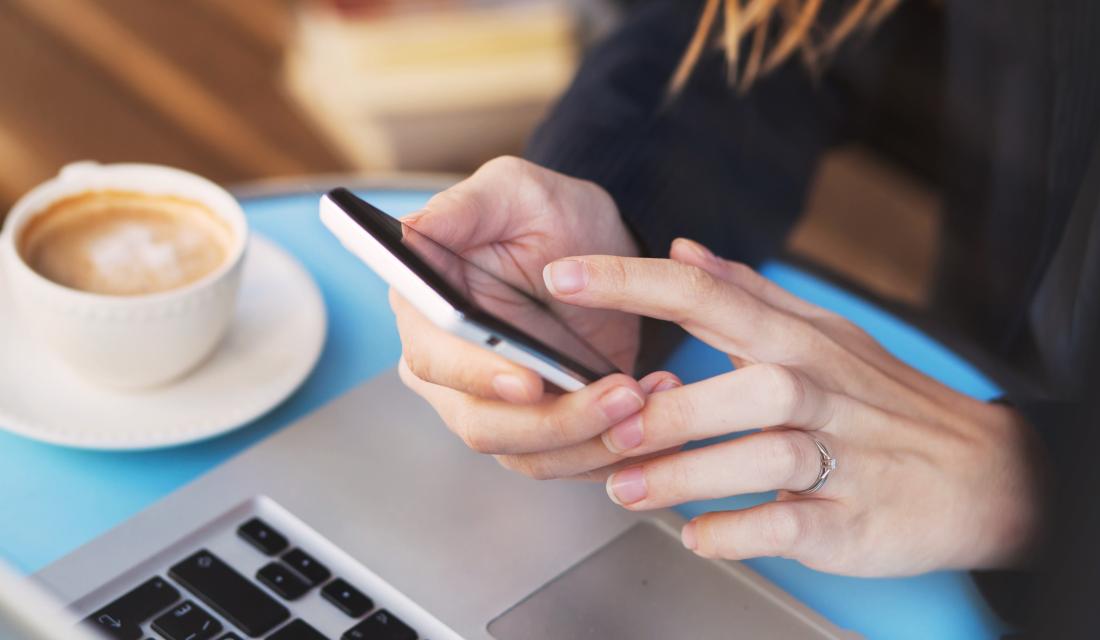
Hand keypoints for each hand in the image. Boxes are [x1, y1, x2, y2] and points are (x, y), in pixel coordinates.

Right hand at [394, 157, 679, 476]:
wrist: (602, 248)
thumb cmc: (550, 212)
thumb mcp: (513, 190)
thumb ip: (463, 208)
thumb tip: (409, 232)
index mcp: (425, 311)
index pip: (435, 360)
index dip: (478, 377)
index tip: (529, 380)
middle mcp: (449, 369)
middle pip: (484, 424)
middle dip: (556, 420)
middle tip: (623, 394)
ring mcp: (493, 407)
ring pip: (530, 454)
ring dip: (594, 440)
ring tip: (647, 399)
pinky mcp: (541, 430)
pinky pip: (569, 462)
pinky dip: (613, 449)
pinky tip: (655, 413)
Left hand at [539, 238, 1047, 575]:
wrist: (984, 473)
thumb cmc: (882, 400)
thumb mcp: (820, 333)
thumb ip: (745, 294)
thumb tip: (683, 250)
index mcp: (797, 340)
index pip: (707, 294)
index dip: (631, 283)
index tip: (562, 276)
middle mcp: (819, 390)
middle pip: (743, 385)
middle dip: (666, 409)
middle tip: (604, 428)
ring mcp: (842, 456)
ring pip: (764, 456)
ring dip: (687, 475)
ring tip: (628, 490)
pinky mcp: (853, 519)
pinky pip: (789, 524)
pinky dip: (737, 532)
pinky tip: (698, 534)